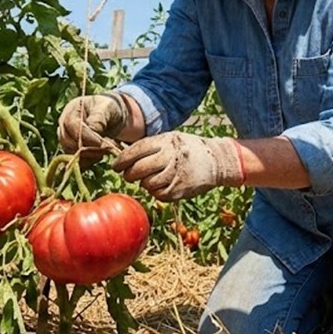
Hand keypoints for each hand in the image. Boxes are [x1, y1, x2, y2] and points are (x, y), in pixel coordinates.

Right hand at [57, 92, 128, 161]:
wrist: (112, 117)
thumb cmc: (109, 109)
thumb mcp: (107, 108)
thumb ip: (98, 118)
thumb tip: (91, 130)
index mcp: (71, 110)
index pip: (72, 125)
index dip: (86, 136)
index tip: (101, 143)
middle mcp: (64, 125)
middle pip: (68, 141)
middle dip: (88, 148)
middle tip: (107, 148)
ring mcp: (66, 140)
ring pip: (71, 153)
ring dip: (90, 155)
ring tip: (106, 150)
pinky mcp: (71, 151)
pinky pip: (75, 161)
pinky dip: (88, 162)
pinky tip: (100, 156)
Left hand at [113, 132, 242, 201]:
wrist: (216, 160)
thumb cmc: (187, 148)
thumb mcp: (171, 139)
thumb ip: (150, 146)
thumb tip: (123, 156)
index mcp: (166, 141)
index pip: (137, 150)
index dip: (123, 159)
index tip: (115, 166)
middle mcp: (171, 157)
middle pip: (139, 169)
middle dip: (129, 174)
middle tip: (128, 175)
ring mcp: (177, 174)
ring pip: (147, 184)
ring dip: (144, 183)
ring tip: (149, 179)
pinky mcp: (181, 190)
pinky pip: (159, 194)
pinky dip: (156, 191)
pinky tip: (161, 185)